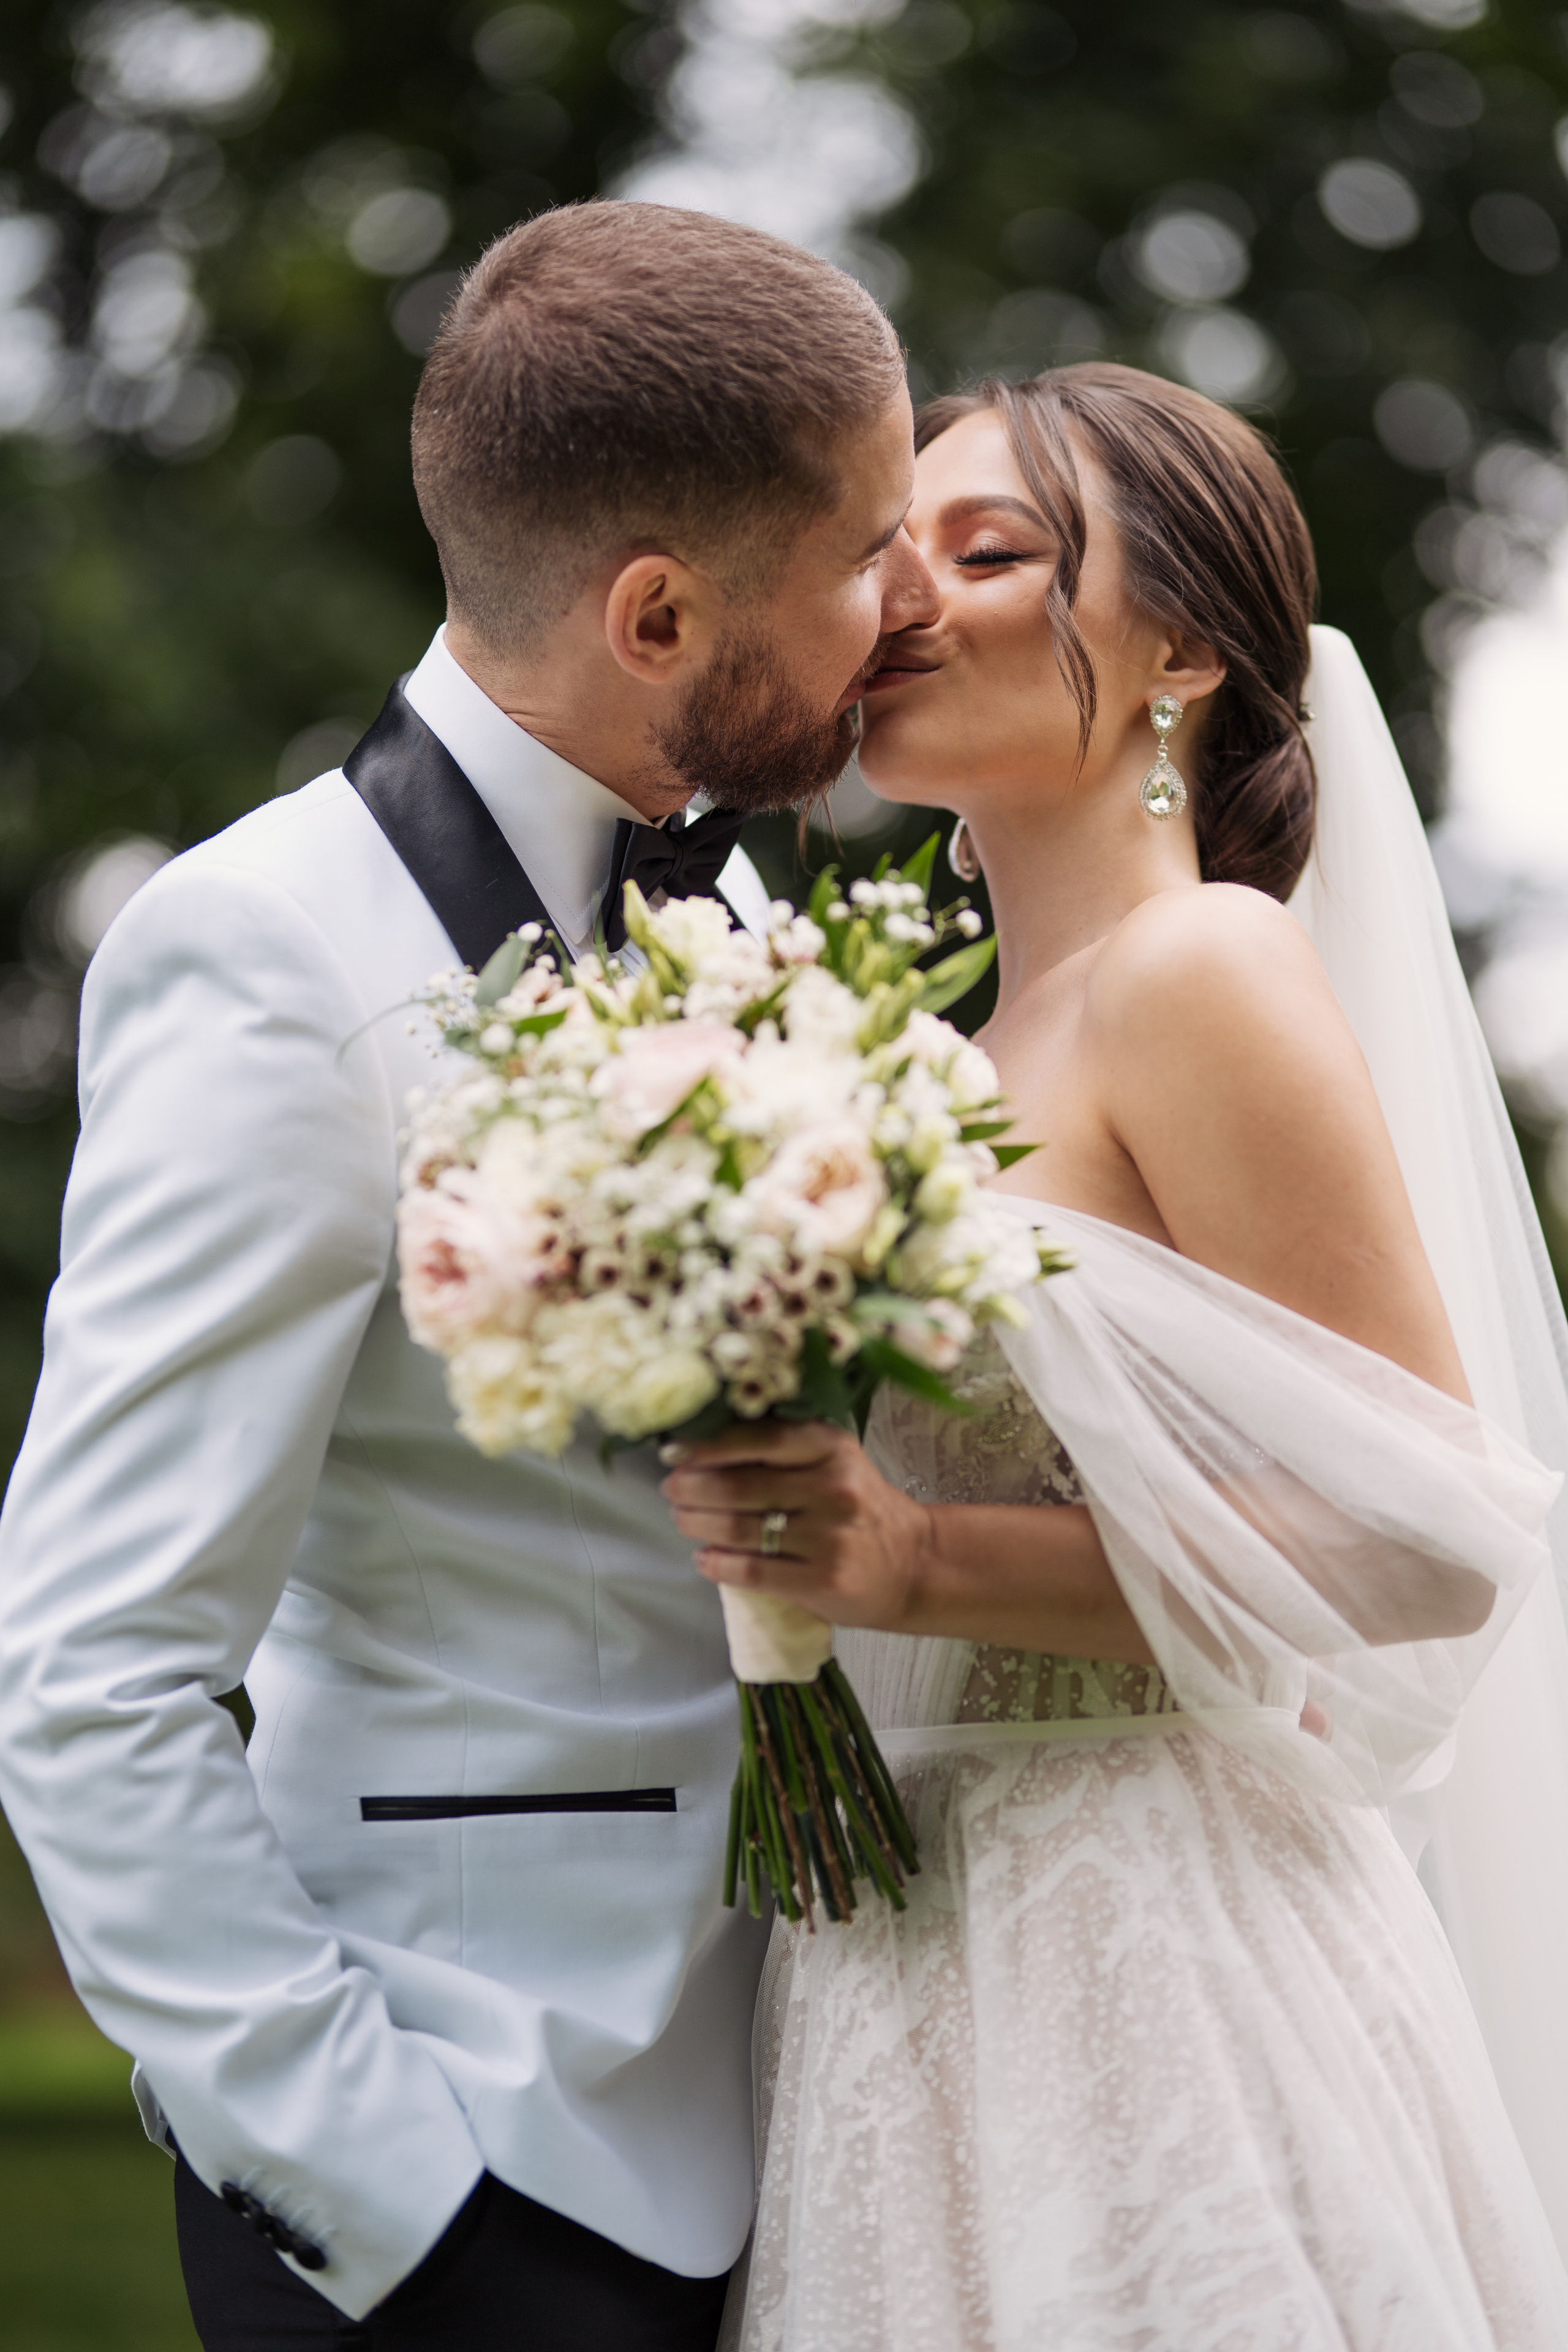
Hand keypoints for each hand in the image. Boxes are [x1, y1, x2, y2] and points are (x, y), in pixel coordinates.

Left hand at [659, 1420, 935, 1631]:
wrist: (914, 1564)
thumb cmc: (860, 1508)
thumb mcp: (835, 1463)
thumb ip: (783, 1452)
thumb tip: (702, 1449)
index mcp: (831, 1448)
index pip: (758, 1439)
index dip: (707, 1447)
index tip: (673, 1453)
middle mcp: (833, 1487)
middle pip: (740, 1485)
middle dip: (692, 1489)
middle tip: (672, 1491)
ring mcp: (829, 1537)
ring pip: (741, 1528)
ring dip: (698, 1524)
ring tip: (682, 1521)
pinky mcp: (823, 1580)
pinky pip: (753, 1571)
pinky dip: (719, 1564)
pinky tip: (704, 1558)